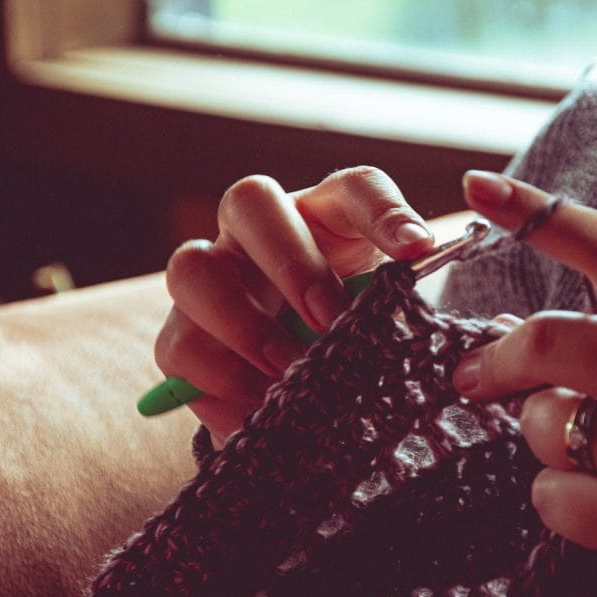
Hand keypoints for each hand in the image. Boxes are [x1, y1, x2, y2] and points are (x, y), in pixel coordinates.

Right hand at [155, 167, 433, 445]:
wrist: (303, 389)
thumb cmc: (348, 336)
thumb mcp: (381, 316)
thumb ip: (396, 305)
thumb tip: (414, 304)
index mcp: (324, 217)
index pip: (354, 188)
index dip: (384, 211)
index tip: (417, 250)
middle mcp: (257, 234)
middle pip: (249, 200)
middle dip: (292, 262)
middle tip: (330, 319)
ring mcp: (211, 280)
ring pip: (191, 267)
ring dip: (244, 323)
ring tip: (289, 368)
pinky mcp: (182, 338)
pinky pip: (179, 349)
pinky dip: (222, 383)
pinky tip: (263, 408)